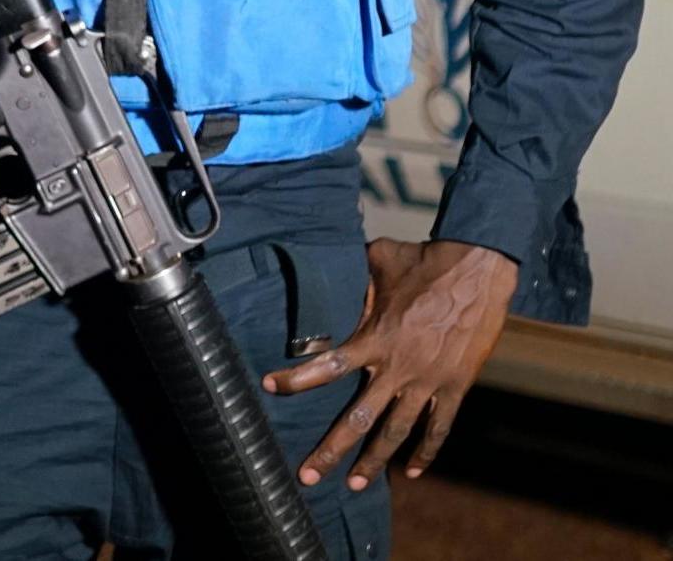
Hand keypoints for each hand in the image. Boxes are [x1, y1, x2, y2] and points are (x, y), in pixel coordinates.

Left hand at [263, 238, 517, 491]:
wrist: (477, 270)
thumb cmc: (421, 261)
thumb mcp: (376, 262)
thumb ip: (349, 276)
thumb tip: (322, 265)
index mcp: (374, 337)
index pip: (327, 364)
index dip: (297, 378)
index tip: (269, 388)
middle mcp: (398, 367)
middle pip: (359, 418)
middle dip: (331, 450)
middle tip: (308, 477)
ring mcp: (428, 381)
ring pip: (396, 432)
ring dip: (374, 461)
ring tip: (354, 485)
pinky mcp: (455, 387)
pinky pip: (438, 427)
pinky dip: (426, 451)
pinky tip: (411, 472)